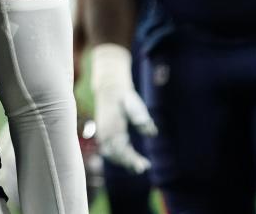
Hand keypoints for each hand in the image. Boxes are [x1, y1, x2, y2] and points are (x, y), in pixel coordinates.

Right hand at [90, 43, 156, 173]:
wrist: (109, 88)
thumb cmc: (125, 97)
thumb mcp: (134, 104)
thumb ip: (141, 118)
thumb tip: (152, 132)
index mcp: (113, 127)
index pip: (121, 149)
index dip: (131, 160)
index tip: (143, 167)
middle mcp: (105, 133)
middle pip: (116, 154)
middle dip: (129, 162)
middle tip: (143, 167)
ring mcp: (103, 134)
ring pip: (111, 154)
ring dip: (123, 161)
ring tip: (138, 166)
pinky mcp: (104, 134)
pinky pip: (109, 150)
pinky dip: (118, 157)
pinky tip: (129, 159)